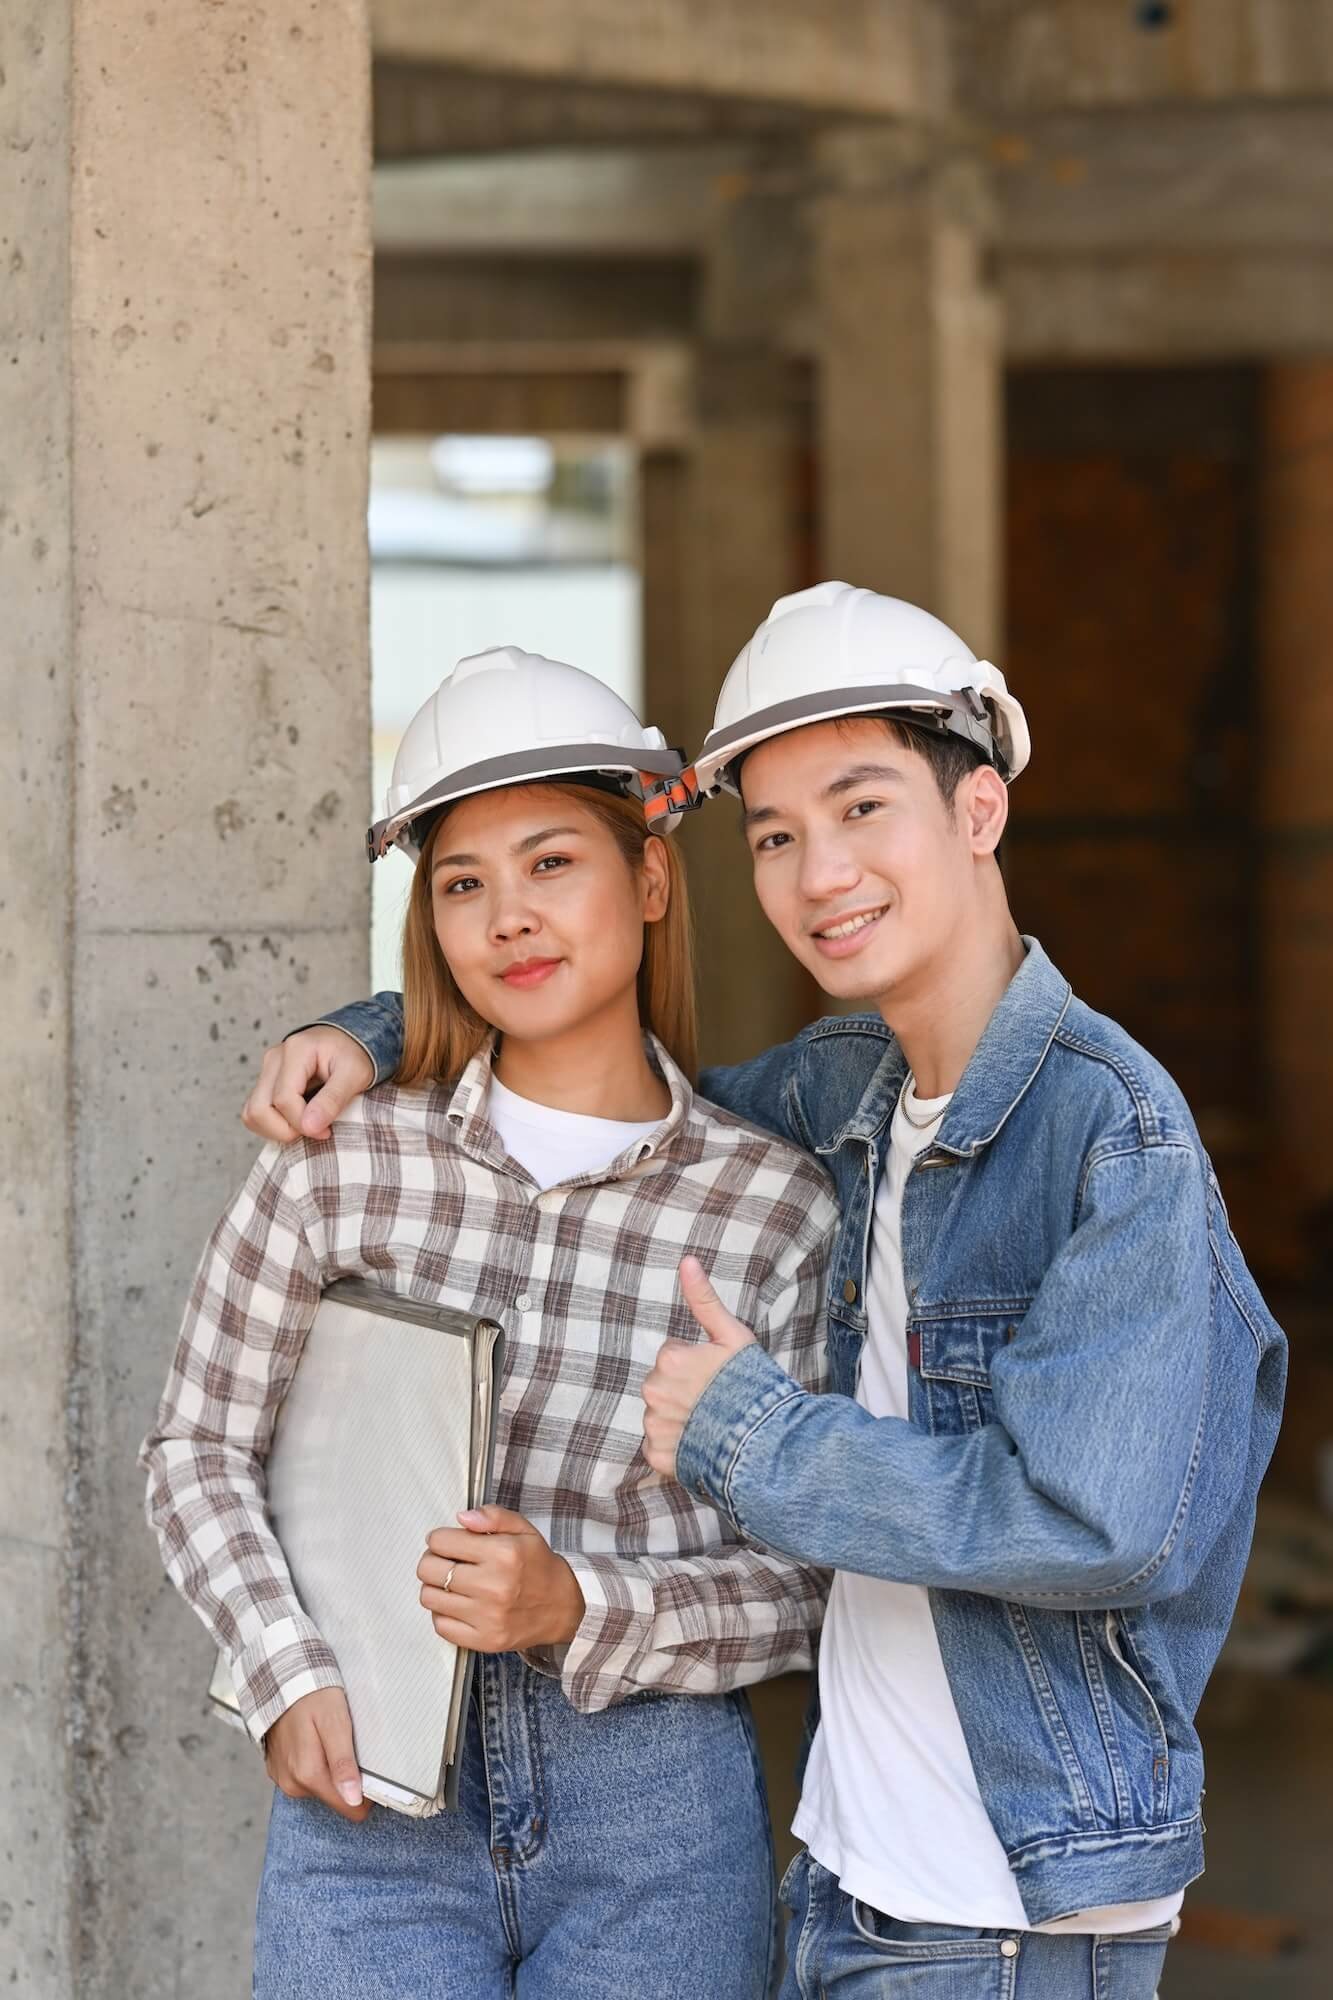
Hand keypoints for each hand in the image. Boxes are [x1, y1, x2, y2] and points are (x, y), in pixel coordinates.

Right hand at [242, 1028, 373, 1143]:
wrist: (350, 1041)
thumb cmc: (355, 1055)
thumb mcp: (355, 1074)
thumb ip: (332, 1099)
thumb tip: (309, 1127)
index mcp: (296, 1050)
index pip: (284, 1099)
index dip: (302, 1123)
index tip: (326, 1131)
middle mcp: (275, 1058)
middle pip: (260, 1109)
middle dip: (286, 1130)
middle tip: (314, 1130)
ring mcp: (267, 1069)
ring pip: (252, 1112)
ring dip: (276, 1130)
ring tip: (305, 1126)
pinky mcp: (266, 1081)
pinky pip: (255, 1111)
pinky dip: (271, 1125)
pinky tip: (296, 1122)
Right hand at [264, 1686, 371, 1820]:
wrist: (279, 1679)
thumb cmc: (311, 1696)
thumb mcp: (335, 1722)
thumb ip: (343, 1762)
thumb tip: (354, 1800)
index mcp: (308, 1775)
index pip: (350, 1808)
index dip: (366, 1792)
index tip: (371, 1767)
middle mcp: (293, 1784)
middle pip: (337, 1797)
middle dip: (348, 1776)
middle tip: (349, 1743)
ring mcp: (284, 1779)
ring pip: (323, 1787)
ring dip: (332, 1768)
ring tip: (330, 1738)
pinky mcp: (280, 1771)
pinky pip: (307, 1778)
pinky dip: (317, 1763)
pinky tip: (315, 1740)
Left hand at [417, 1506, 585, 1652]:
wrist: (564, 1608)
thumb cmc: (539, 1566)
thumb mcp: (525, 1530)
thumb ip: (494, 1516)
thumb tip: (462, 1517)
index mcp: (503, 1553)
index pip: (441, 1541)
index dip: (439, 1538)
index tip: (446, 1542)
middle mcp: (493, 1586)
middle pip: (429, 1569)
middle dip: (432, 1560)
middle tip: (445, 1561)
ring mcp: (487, 1617)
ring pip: (429, 1597)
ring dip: (435, 1586)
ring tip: (452, 1583)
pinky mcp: (484, 1640)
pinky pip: (440, 1625)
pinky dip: (443, 1613)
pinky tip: (458, 1605)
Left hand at [641, 1256, 757, 1477]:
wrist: (764, 1440)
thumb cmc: (752, 1385)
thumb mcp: (732, 1336)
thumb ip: (703, 1299)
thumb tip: (686, 1260)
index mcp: (669, 1360)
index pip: (672, 1357)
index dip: (697, 1366)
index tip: (718, 1378)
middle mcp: (653, 1392)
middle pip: (662, 1385)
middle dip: (684, 1392)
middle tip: (716, 1402)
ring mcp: (654, 1426)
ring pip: (660, 1415)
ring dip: (680, 1420)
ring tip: (711, 1426)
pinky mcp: (657, 1456)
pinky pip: (659, 1447)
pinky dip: (675, 1448)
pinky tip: (700, 1446)